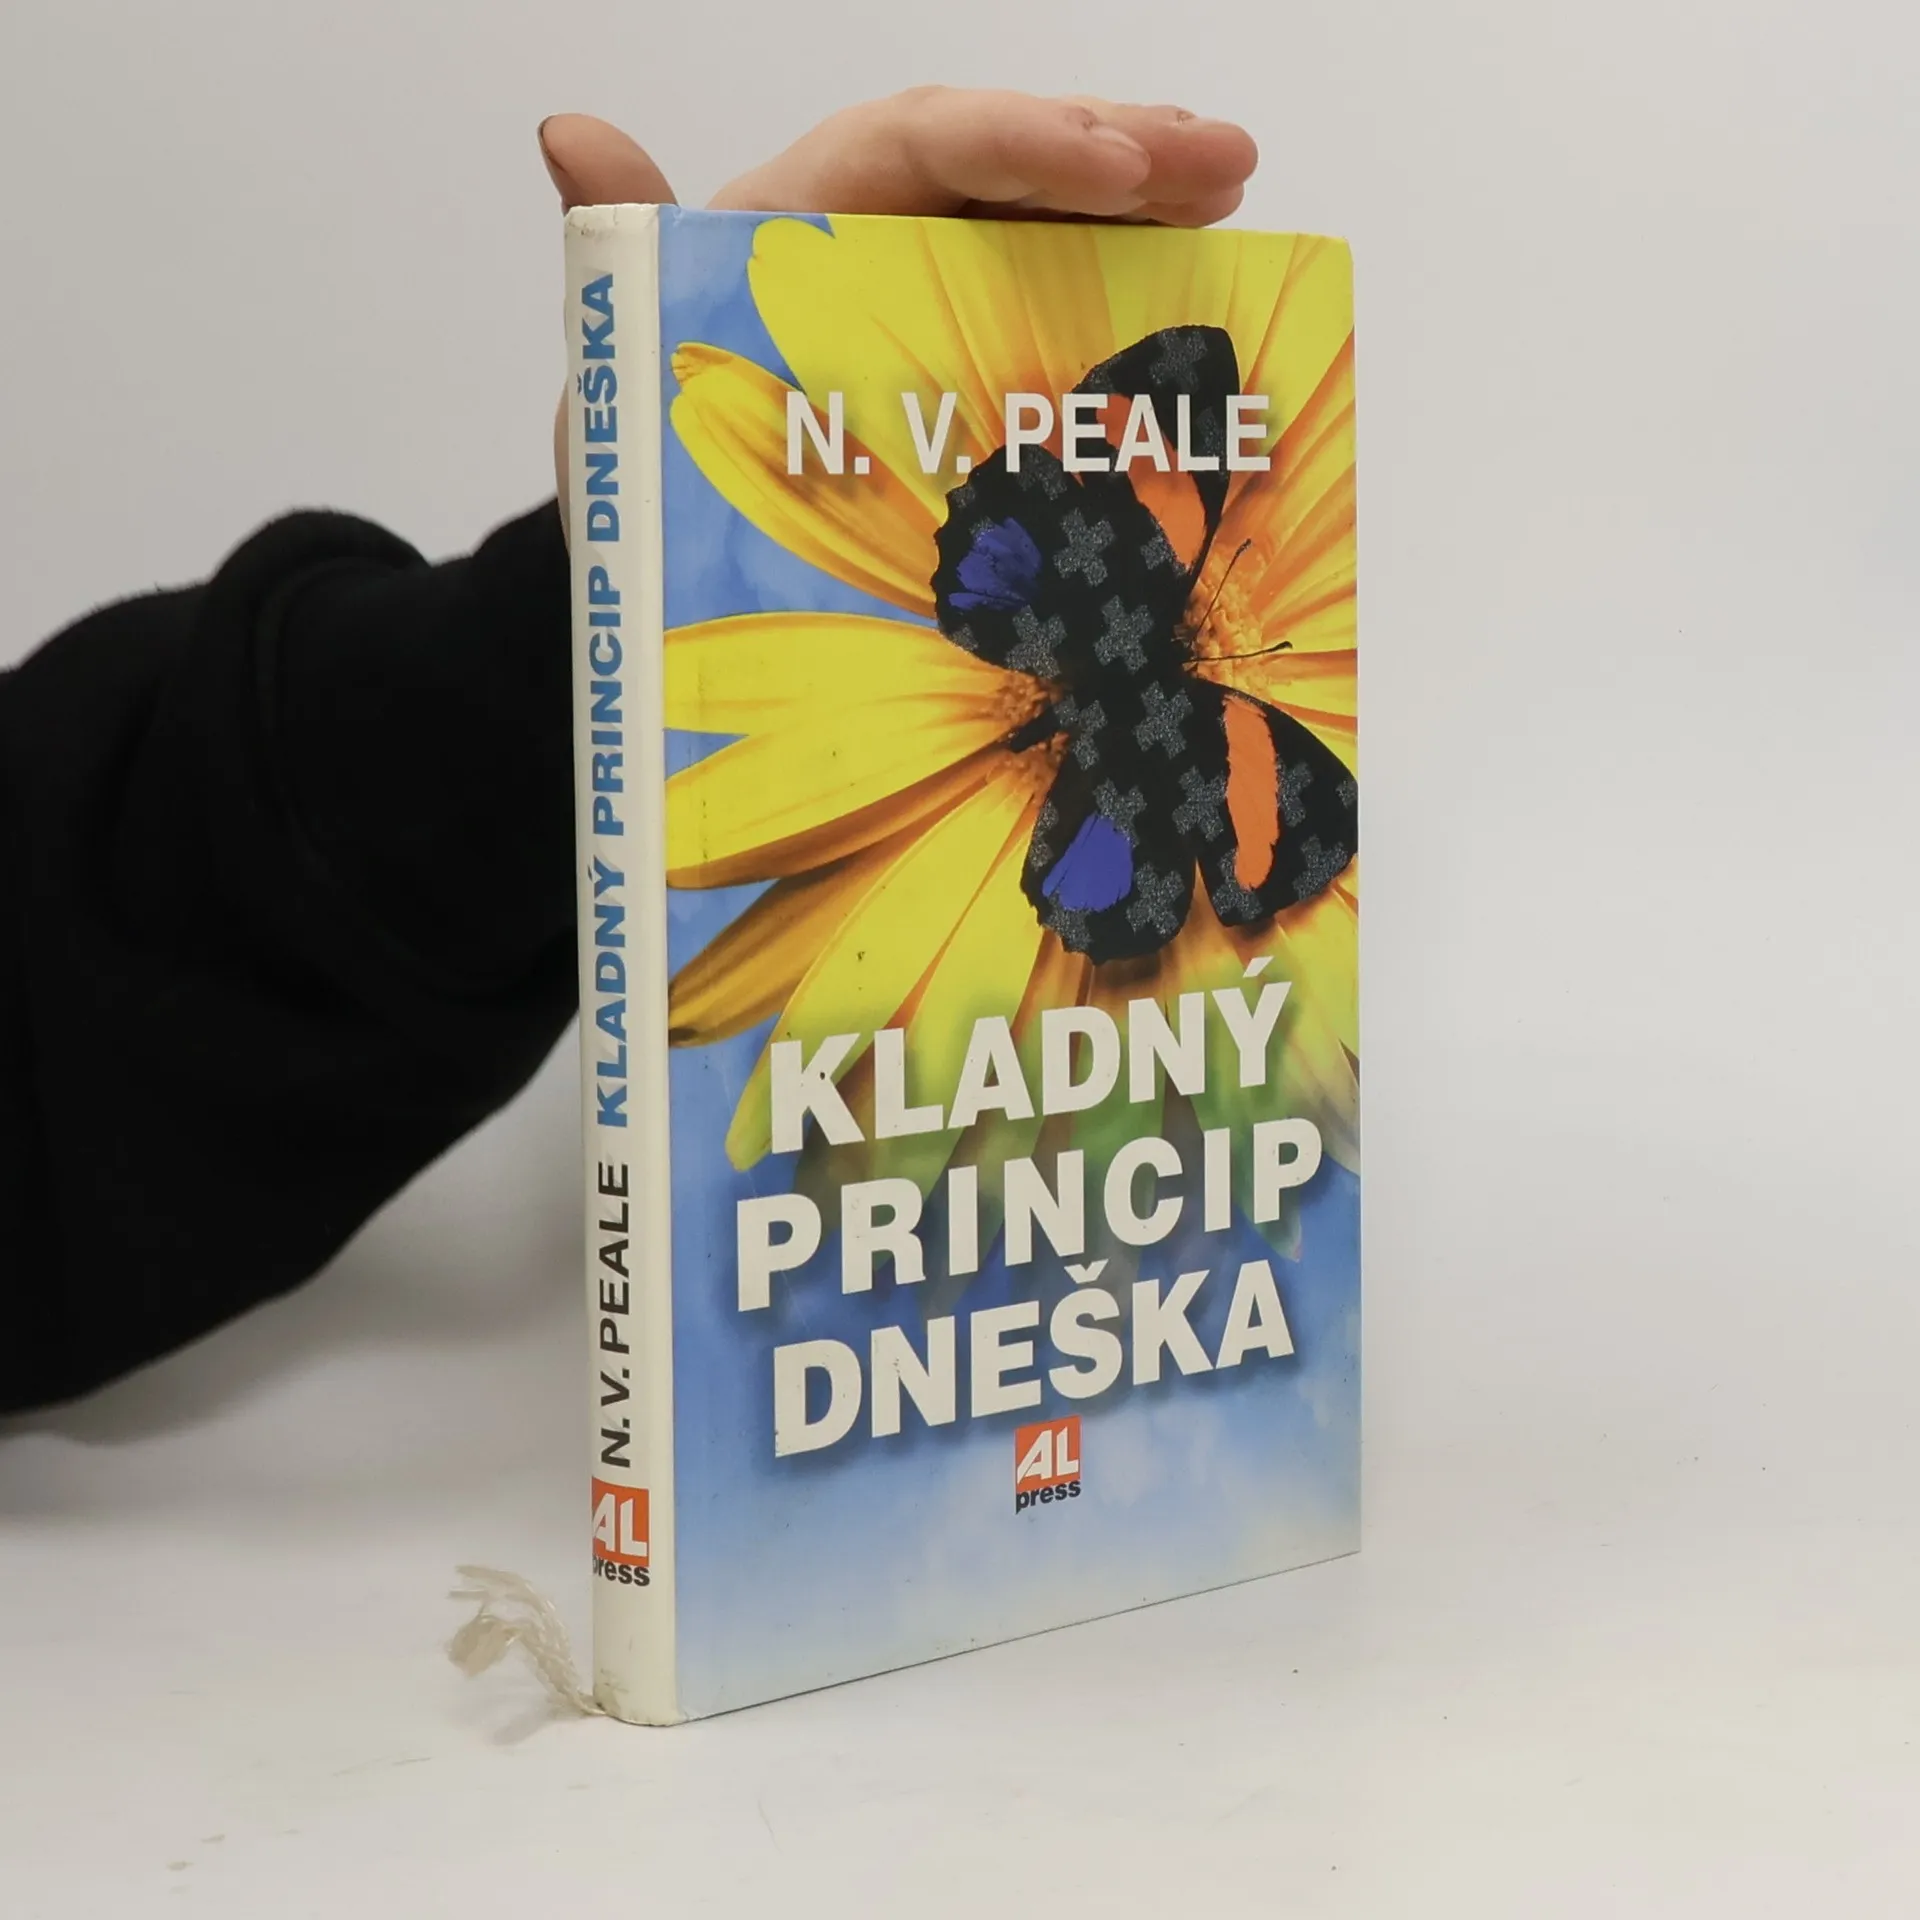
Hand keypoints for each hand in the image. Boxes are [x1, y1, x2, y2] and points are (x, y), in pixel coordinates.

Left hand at [540, 90, 1260, 513]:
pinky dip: (1121, 275)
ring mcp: (921, 296)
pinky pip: (1048, 297)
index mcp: (792, 222)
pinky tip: (1194, 261)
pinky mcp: (960, 357)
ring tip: (1233, 188)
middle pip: (1003, 159)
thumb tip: (572, 135)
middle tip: (1226, 163)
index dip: (1018, 145)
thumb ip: (624, 245)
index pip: (913, 146)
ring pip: (1040, 214)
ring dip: (1143, 192)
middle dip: (1117, 148)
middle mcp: (867, 237)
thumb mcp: (621, 363)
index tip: (1114, 172)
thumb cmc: (639, 462)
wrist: (663, 554)